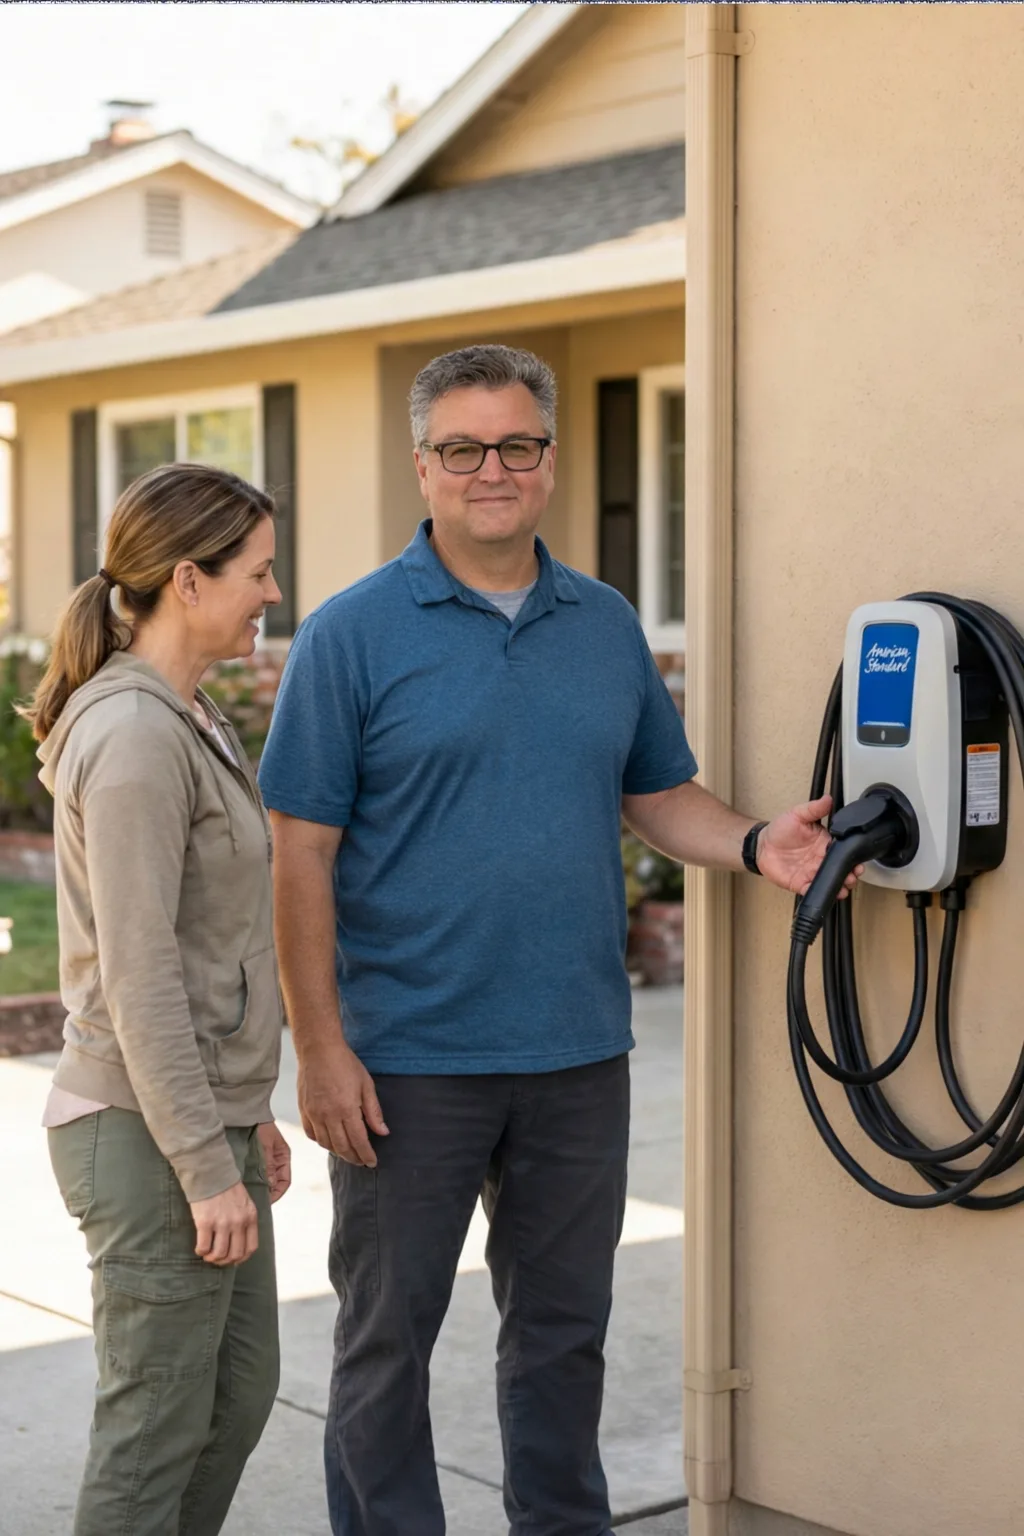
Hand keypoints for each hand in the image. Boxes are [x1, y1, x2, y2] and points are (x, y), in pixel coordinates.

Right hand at [190, 1180, 258, 1265]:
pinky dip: (201, 1251)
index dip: (241, 1258)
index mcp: (250, 1217)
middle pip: (235, 1254)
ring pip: (219, 1254)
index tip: (233, 1259)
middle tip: (217, 1258)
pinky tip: (199, 1248)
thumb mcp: (245, 1202)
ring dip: (212, 1258)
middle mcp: (238, 1222)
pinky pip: (203, 1247)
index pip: (251, 1247)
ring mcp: (222, 1223)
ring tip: (207, 1254)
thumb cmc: (227, 1187)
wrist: (211, 1173)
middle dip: (225, 1261)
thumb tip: (239, 1240)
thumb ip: (245, 1219)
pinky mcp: (205, 1222)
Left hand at [257, 1122, 291, 1203]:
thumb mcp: (266, 1145)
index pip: (285, 1181)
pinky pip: (257, 1176)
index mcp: (284, 1158)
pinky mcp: (256, 1162)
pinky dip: (253, 1182)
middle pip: (276, 1184)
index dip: (278, 1193)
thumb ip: (268, 1164)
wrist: (249, 1116)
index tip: (268, 1201)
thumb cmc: (261, 1127)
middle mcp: (276, 1162)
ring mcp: (266, 1163)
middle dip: (268, 1194)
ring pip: (266, 1181)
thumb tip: (270, 1184)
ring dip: (260, 1188)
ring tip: (251, 1195)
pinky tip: (246, 1187)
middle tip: (257, 1201)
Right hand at [297, 1036, 388, 1166]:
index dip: (366, 1155)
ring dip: (338, 1152)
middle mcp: (328, 1115)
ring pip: (326, 1144)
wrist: (318, 1049)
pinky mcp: (303, 1110)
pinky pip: (312, 1134)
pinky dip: (322, 1142)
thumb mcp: (366, 1085)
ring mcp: (313, 1114)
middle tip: (362, 1161)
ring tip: (348, 1153)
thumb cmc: (345, 1063)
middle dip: (354, 1158)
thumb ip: (374, 1111)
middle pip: (342, 1147)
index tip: (372, 1162)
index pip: (358, 1141)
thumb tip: (383, 1132)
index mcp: (346, 1109)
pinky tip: (330, 1141)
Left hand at [756, 794, 863, 896]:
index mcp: (824, 843)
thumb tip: (828, 799)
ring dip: (840, 887)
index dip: (852, 858)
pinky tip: (824, 894)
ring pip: (830, 882)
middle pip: (840, 869)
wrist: (762, 845)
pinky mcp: (800, 883)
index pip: (842, 851)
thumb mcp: (797, 814)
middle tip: (853, 876)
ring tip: (843, 887)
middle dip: (850, 875)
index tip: (858, 861)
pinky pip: (812, 891)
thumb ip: (814, 809)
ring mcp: (812, 872)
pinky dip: (819, 894)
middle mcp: (821, 859)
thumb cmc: (781, 829)